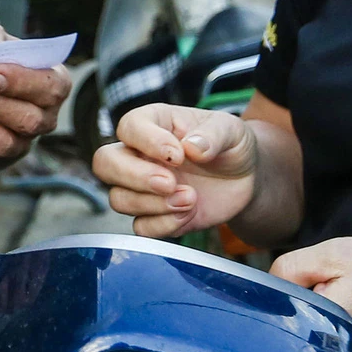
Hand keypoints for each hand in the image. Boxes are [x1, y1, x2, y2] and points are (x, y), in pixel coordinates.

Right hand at [92, 104, 257, 238]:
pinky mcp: (154, 215)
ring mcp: (143, 187)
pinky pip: (140, 227)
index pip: (129, 127)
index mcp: (154, 123)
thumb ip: (214, 134)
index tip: (179, 155)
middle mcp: (140, 154)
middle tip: (170, 183)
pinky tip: (188, 213)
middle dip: (135, 176)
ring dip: (154, 204)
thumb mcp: (232, 130)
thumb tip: (193, 147)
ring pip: (119, 199)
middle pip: (105, 163)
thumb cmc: (231, 144)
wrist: (246, 178)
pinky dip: (164, 226)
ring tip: (191, 198)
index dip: (148, 142)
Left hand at [269, 237, 351, 342]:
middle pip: (291, 312)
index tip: (314, 271)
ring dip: (318, 299)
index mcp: (319, 322)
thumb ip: (293, 267)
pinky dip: (331, 309)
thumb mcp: (335, 253)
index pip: (276, 302)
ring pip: (308, 318)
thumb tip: (269, 283)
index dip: (289, 279)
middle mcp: (327, 346)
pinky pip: (324, 325)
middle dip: (304, 290)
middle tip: (336, 278)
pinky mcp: (347, 348)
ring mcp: (338, 350)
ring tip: (348, 288)